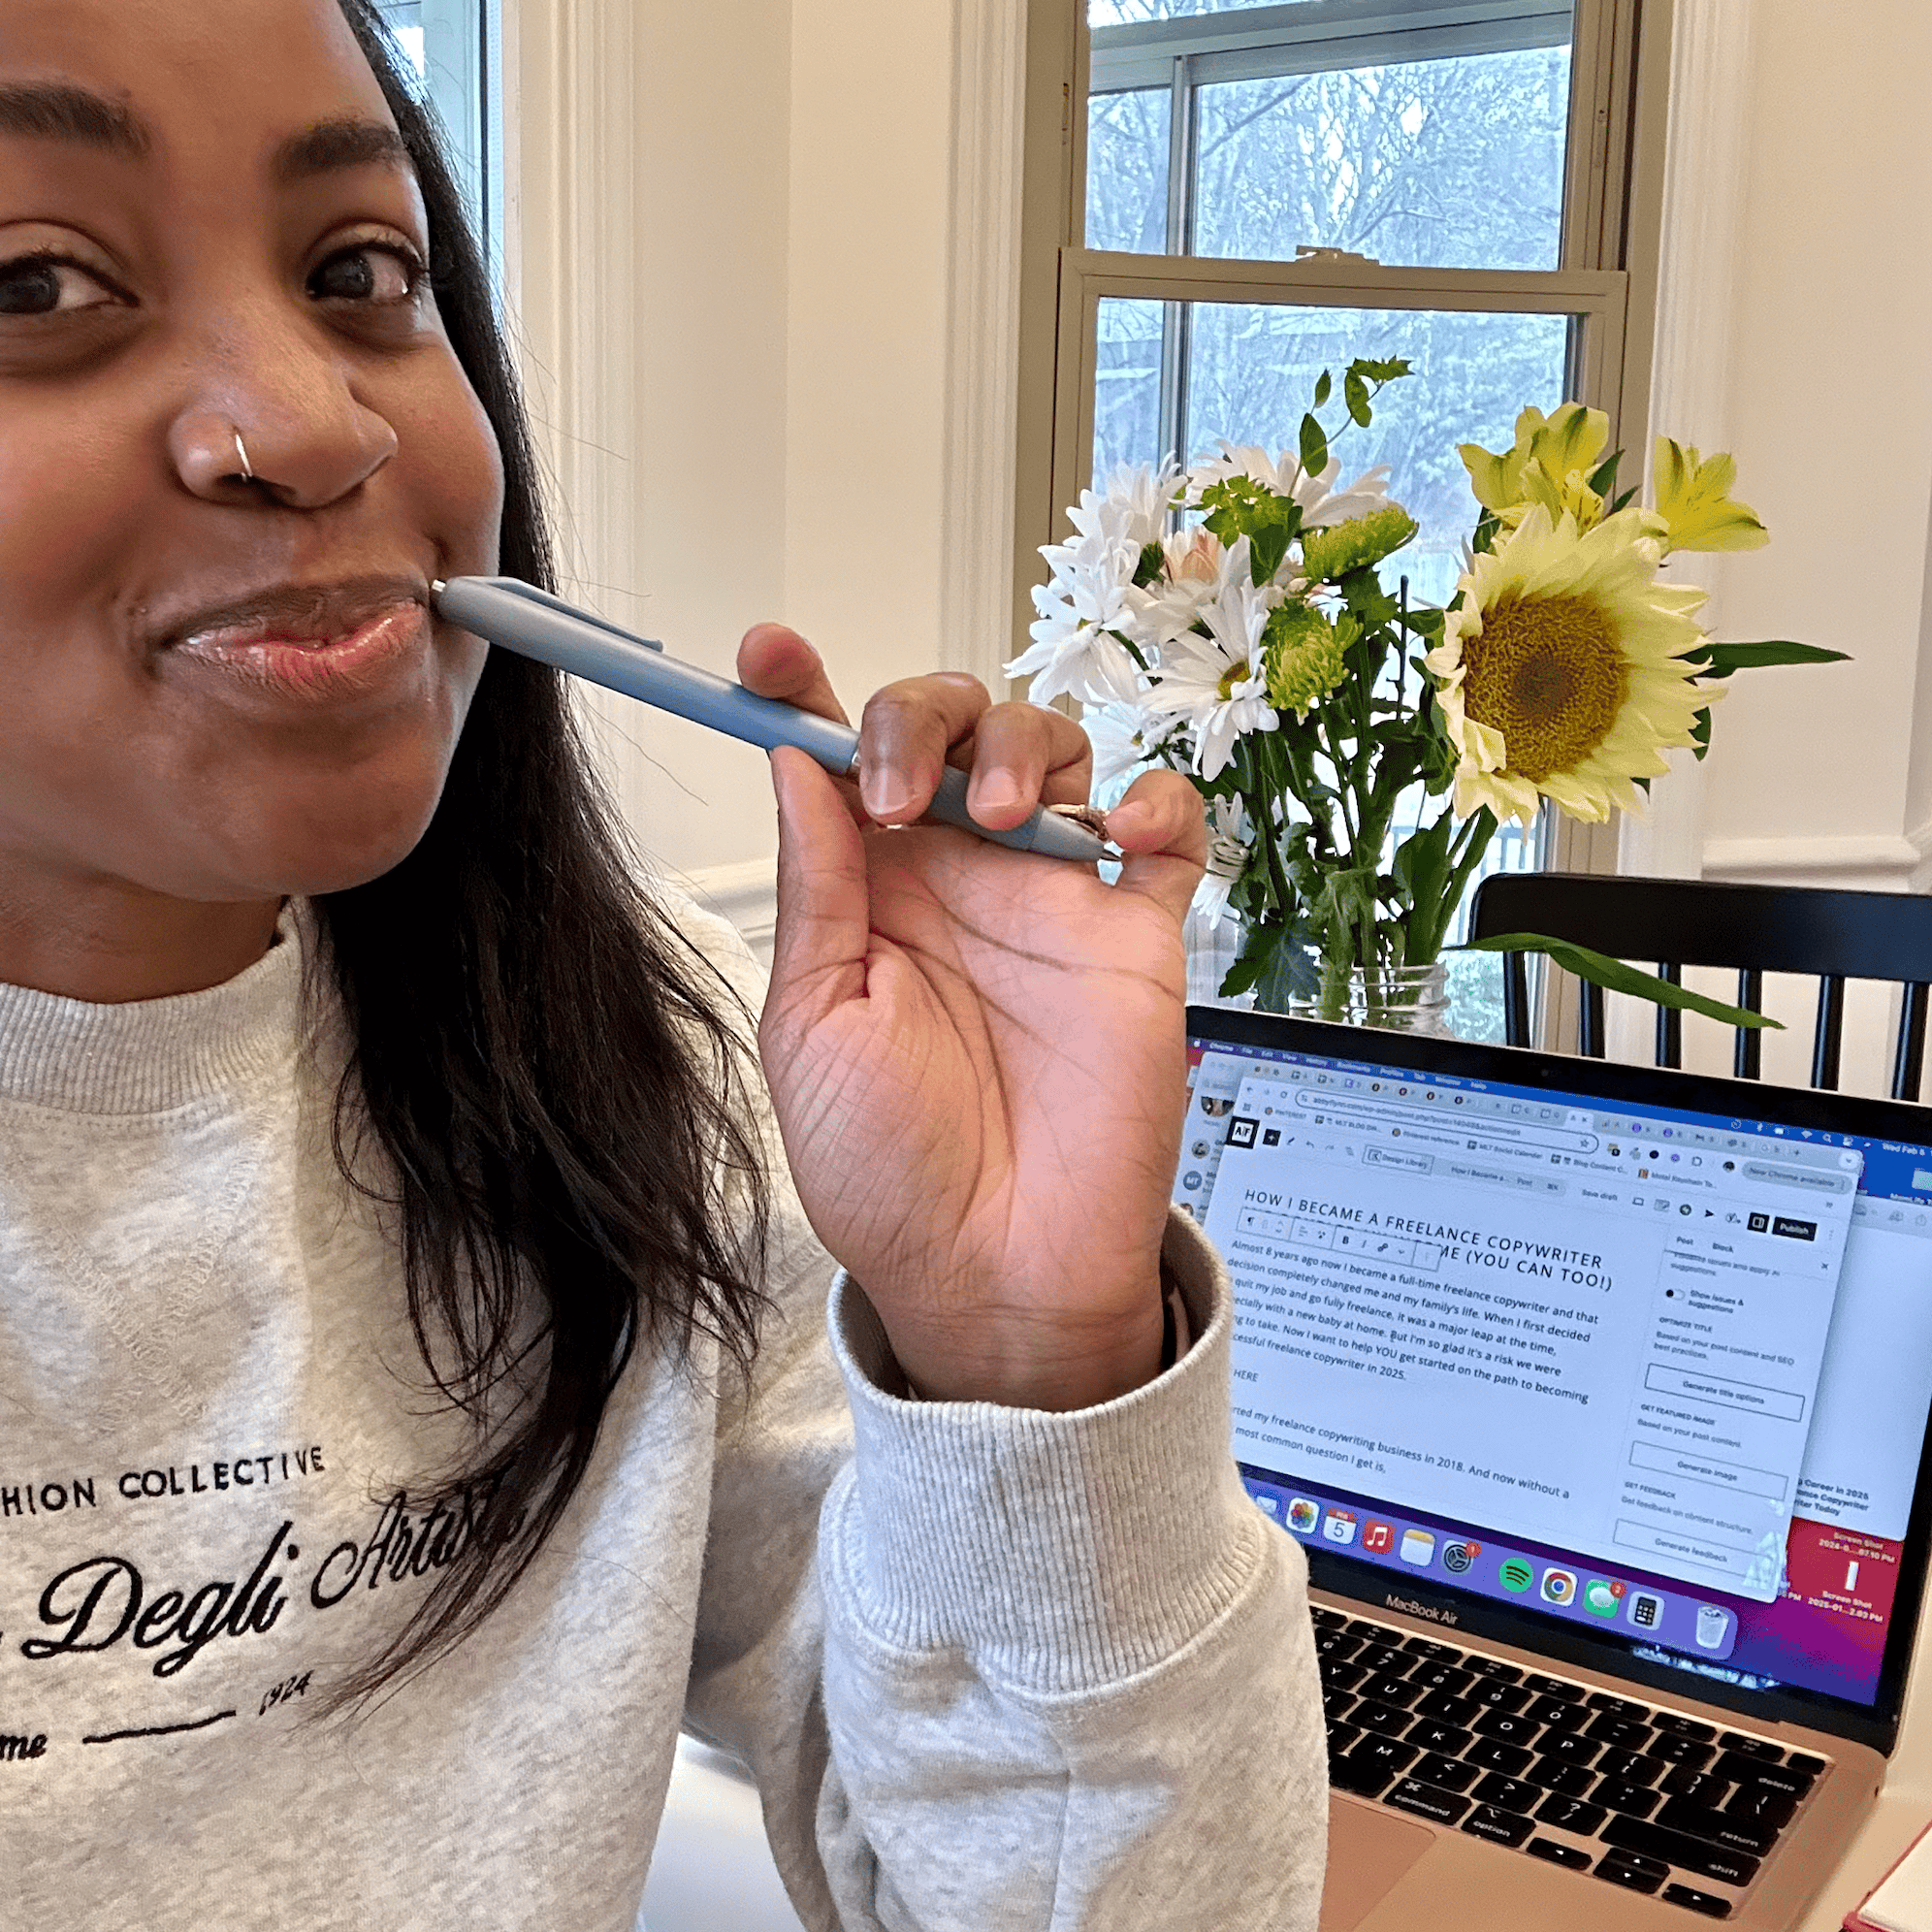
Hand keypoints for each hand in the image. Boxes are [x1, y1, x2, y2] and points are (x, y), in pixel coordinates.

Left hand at [744, 625, 1206, 1410]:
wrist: (992, 1276)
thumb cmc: (889, 1173)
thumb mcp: (813, 1027)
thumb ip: (814, 889)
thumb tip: (788, 759)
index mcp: (867, 893)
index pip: (834, 761)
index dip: (802, 693)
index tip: (763, 655)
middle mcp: (956, 878)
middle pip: (950, 724)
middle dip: (920, 716)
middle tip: (897, 789)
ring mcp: (1049, 900)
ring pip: (1051, 749)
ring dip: (1020, 747)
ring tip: (992, 819)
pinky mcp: (1134, 935)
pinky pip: (1168, 831)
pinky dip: (1154, 799)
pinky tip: (1115, 829)